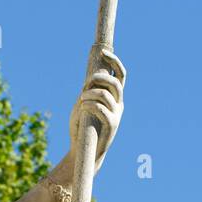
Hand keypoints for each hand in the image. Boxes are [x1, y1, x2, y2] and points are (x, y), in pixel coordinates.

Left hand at [69, 50, 124, 171]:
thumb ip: (88, 91)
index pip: (120, 75)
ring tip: (80, 100)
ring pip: (106, 94)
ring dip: (89, 94)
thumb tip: (92, 79)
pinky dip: (89, 104)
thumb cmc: (81, 127)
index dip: (115, 62)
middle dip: (99, 78)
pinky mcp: (112, 124)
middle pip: (115, 82)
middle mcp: (119, 104)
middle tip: (85, 84)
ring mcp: (117, 114)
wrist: (82, 150)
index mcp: (114, 97)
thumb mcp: (82, 104)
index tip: (104, 52)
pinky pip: (101, 108)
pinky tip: (82, 107)